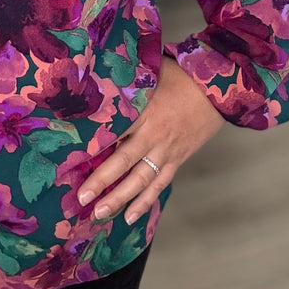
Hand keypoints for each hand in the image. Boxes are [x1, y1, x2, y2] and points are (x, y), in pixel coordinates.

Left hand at [77, 56, 223, 224]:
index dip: (94, 146)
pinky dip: (146, 201)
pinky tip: (130, 216)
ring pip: (141, 180)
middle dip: (101, 181)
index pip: (114, 131)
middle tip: (82, 198)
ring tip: (100, 213)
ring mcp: (166, 151)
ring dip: (120, 198)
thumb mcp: (151, 72)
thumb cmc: (181, 76)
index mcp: (144, 110)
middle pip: (123, 161)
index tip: (72, 160)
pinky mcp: (177, 159)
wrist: (216, 90)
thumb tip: (102, 78)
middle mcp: (153, 135)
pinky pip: (159, 184)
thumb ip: (129, 81)